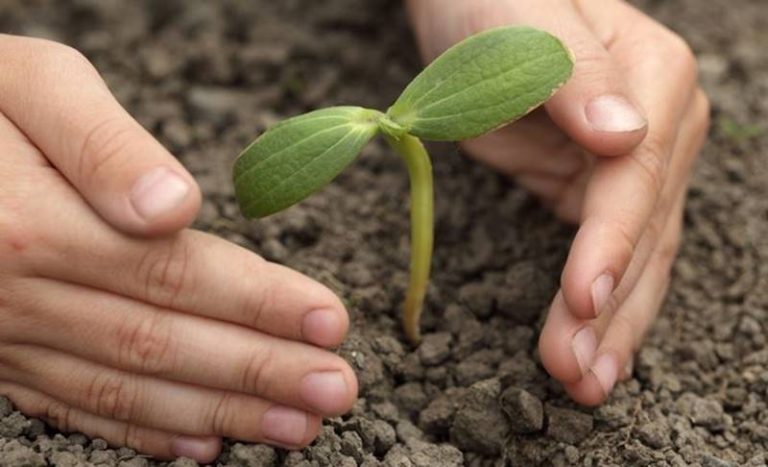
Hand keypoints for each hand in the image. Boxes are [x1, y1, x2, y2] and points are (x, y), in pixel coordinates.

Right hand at [0, 35, 356, 461]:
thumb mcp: (31, 85)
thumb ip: (102, 145)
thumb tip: (173, 205)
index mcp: (34, 227)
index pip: (175, 274)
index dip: (260, 303)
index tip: (331, 322)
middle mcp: (21, 297)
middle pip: (164, 344)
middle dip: (260, 372)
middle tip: (337, 392)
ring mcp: (7, 338)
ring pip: (130, 389)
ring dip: (221, 413)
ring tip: (298, 428)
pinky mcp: (0, 358)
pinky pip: (76, 406)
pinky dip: (144, 433)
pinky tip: (203, 446)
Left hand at [408, 0, 708, 403]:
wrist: (472, 2)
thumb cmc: (493, 2)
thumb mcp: (525, 24)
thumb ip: (573, 77)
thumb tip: (625, 135)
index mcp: (653, 79)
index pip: (635, 178)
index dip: (610, 244)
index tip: (581, 301)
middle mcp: (659, 126)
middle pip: (643, 231)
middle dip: (610, 307)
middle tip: (576, 375)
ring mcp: (633, 162)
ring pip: (635, 257)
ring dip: (612, 325)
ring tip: (584, 385)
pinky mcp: (595, 188)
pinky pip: (607, 254)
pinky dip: (597, 304)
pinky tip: (588, 349)